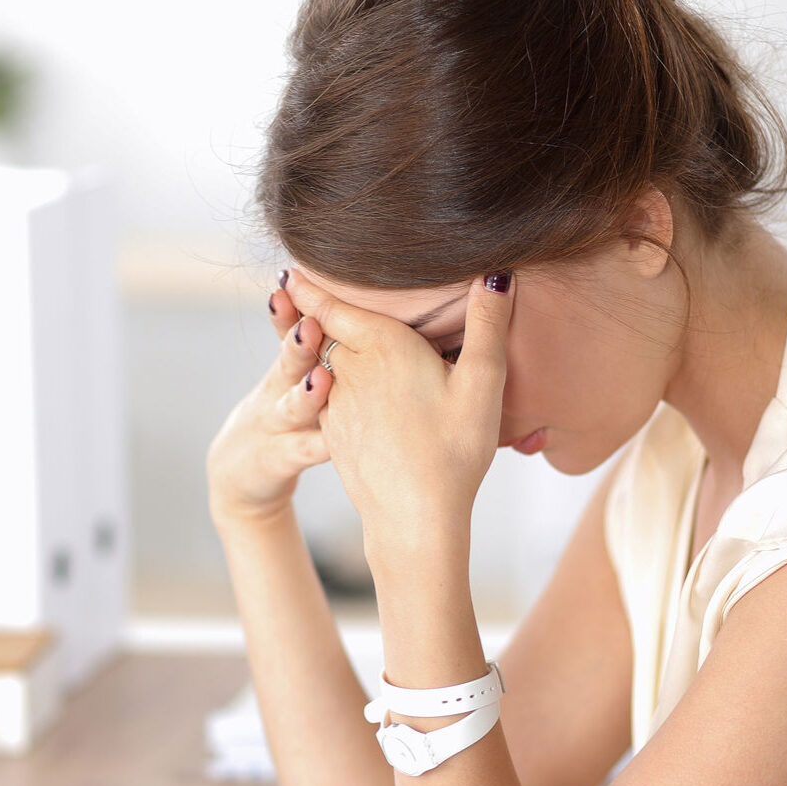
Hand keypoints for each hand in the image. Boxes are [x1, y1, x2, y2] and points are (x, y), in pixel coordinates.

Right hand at [206, 279, 336, 526]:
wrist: (240, 474)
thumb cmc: (286, 417)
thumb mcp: (292, 377)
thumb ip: (317, 344)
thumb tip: (360, 305)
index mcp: (289, 367)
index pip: (287, 329)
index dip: (290, 307)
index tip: (292, 278)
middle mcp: (279, 391)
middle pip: (288, 362)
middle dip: (295, 341)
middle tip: (309, 322)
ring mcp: (276, 426)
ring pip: (292, 407)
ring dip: (305, 394)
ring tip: (319, 380)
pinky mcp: (278, 460)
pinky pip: (302, 451)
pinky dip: (317, 445)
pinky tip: (333, 442)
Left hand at [283, 271, 515, 531]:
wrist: (413, 518)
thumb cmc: (454, 450)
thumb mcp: (482, 383)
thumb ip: (487, 324)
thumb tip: (496, 273)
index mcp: (381, 347)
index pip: (334, 305)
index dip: (312, 286)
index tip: (290, 267)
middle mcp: (348, 371)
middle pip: (325, 330)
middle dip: (312, 310)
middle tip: (292, 285)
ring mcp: (336, 404)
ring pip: (321, 363)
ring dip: (313, 344)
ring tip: (308, 326)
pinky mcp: (334, 433)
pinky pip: (324, 395)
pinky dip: (322, 380)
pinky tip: (336, 382)